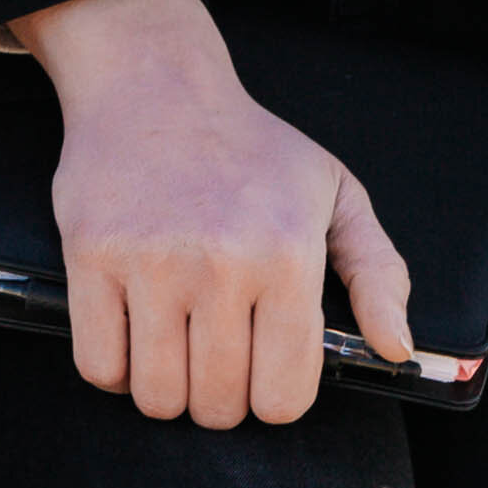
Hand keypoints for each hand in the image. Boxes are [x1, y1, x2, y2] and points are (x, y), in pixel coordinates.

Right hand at [16, 0, 409, 426]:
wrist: (156, 83)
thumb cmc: (253, 148)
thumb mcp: (336, 194)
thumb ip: (379, 274)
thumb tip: (396, 347)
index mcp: (289, 253)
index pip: (284, 397)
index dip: (276, 398)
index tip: (267, 371)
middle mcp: (223, 262)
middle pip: (219, 404)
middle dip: (223, 398)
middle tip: (220, 356)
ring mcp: (151, 261)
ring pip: (158, 396)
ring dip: (169, 391)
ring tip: (179, 350)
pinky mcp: (91, 257)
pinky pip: (100, 367)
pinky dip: (116, 372)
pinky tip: (136, 338)